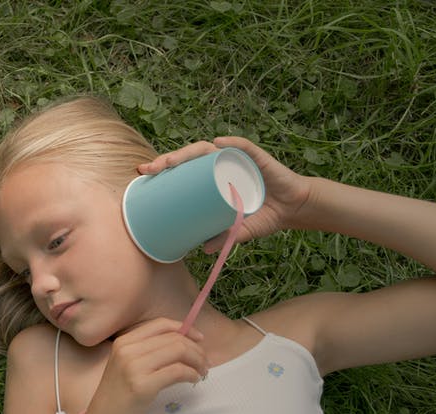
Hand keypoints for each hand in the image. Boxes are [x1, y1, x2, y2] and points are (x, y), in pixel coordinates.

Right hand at [83, 318, 207, 413]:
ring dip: (197, 361)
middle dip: (196, 349)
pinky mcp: (142, 385)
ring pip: (178, 351)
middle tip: (205, 363)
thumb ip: (147, 352)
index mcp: (123, 342)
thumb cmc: (117, 397)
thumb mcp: (127, 367)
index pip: (161, 324)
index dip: (185, 328)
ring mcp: (133, 367)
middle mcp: (127, 350)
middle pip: (173, 338)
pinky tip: (194, 380)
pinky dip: (191, 374)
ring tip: (202, 372)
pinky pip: (177, 371)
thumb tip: (184, 342)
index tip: (199, 340)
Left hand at [137, 137, 312, 251]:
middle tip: (150, 169)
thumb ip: (223, 238)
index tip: (142, 174)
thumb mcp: (239, 231)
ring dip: (189, 151)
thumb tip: (202, 250)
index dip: (163, 168)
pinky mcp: (258, 157)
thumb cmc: (261, 216)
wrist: (292, 209)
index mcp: (211, 177)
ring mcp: (238, 159)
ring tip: (173, 160)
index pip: (183, 168)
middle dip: (168, 160)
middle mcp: (221, 164)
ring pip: (209, 149)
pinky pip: (243, 146)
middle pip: (190, 157)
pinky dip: (232, 142)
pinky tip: (219, 142)